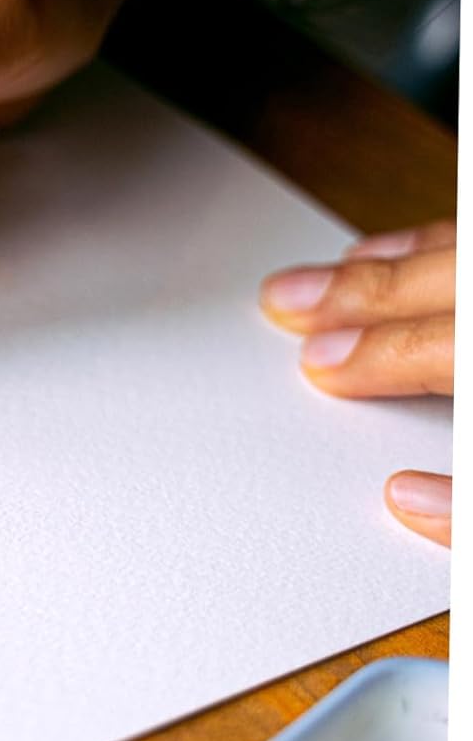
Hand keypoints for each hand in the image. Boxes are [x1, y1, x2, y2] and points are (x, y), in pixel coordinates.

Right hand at [260, 221, 453, 545]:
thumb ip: (469, 506)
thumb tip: (405, 501)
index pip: (446, 351)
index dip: (379, 357)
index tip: (318, 366)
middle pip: (446, 287)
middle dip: (359, 293)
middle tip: (286, 302)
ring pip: (459, 247)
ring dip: (389, 261)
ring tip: (333, 270)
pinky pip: (469, 234)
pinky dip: (426, 242)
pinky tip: (391, 250)